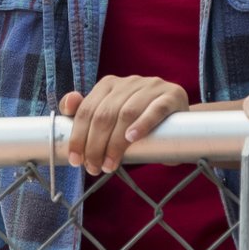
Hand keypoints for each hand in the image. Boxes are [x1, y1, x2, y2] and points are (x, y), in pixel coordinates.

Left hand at [59, 76, 186, 174]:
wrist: (180, 121)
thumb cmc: (139, 122)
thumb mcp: (113, 117)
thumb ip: (89, 113)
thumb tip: (67, 105)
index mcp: (109, 84)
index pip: (87, 109)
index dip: (78, 136)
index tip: (75, 160)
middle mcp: (129, 81)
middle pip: (104, 114)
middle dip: (94, 145)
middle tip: (93, 168)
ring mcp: (152, 86)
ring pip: (127, 113)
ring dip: (115, 142)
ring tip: (109, 164)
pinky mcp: (172, 95)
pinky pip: (156, 109)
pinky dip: (142, 124)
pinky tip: (132, 138)